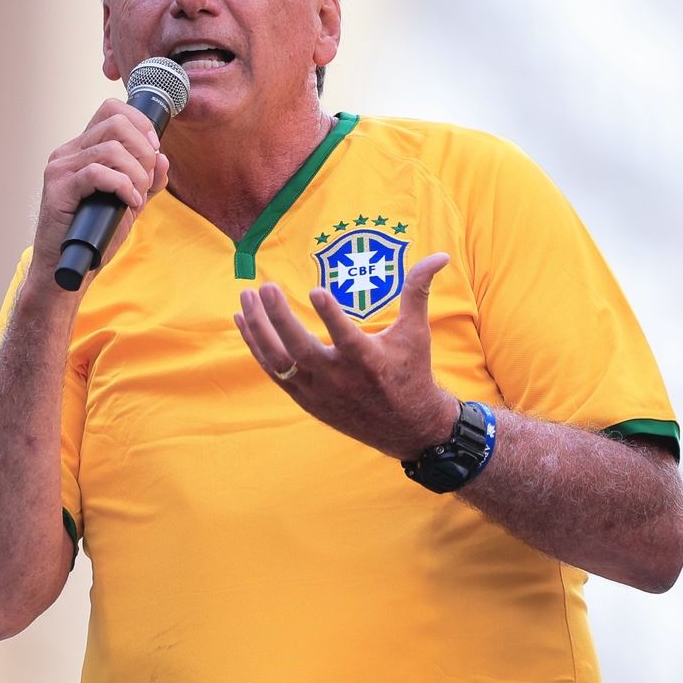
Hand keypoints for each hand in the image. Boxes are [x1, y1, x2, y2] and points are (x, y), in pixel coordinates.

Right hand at [27, 99, 169, 290]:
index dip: (140, 123)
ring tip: (137, 196)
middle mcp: (68, 152)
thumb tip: (163, 159)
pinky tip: (129, 203)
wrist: (70, 267)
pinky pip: (98, 173)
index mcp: (83, 149)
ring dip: (136, 174)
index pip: (112, 110)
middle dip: (143, 150)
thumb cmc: (95, 234)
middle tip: (146, 180)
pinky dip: (123, 186)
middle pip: (116, 123)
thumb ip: (147, 181)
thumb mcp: (130, 203)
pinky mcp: (58, 189)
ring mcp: (60, 169)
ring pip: (111, 149)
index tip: (154, 150)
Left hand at [233, 252, 459, 459]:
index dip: (331, 315)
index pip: (346, 338)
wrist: (406, 427)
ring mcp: (318, 391)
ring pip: (278, 360)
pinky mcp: (304, 398)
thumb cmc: (411, 372)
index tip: (315, 290)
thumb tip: (440, 255)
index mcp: (369, 361)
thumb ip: (418, 291)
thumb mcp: (417, 333)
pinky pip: (272, 370)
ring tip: (246, 296)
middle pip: (300, 349)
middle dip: (278, 318)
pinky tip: (243, 319)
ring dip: (258, 328)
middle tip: (265, 287)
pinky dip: (255, 346)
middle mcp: (340, 379)